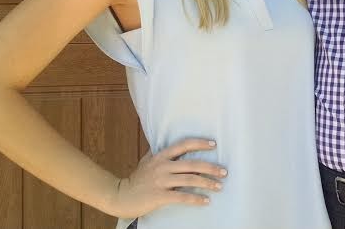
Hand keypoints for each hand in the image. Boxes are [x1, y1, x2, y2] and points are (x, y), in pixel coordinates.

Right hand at [106, 138, 226, 218]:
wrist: (120, 196)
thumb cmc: (135, 179)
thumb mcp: (146, 161)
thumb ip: (159, 154)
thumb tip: (168, 145)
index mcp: (161, 156)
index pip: (183, 145)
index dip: (199, 143)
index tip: (214, 145)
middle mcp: (162, 166)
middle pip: (191, 164)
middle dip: (210, 167)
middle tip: (224, 171)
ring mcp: (161, 181)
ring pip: (189, 180)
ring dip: (207, 183)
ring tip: (219, 186)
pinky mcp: (159, 196)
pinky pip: (182, 196)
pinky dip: (196, 198)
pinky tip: (205, 201)